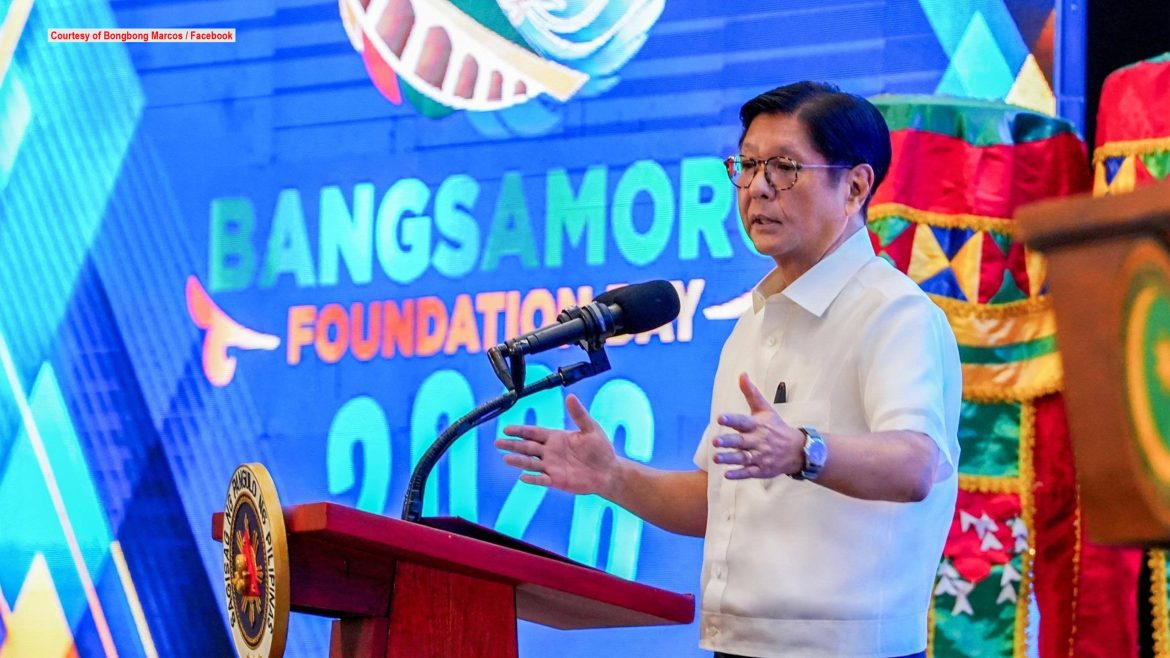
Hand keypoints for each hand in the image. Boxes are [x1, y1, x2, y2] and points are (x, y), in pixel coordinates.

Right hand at [495, 394, 616, 494]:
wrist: (608, 471)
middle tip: (497, 442)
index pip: (534, 433)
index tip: (506, 429)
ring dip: (518, 461)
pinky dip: (533, 479)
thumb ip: (579, 414)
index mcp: (556, 437)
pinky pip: (542, 479)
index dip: (520, 430)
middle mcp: (550, 451)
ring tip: (506, 458)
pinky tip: (523, 477)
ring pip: (531, 463)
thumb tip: (571, 396)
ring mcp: (552, 466)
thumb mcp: (590, 428)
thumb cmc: (600, 448)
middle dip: (512, 444)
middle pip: (527, 447)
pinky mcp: (557, 480)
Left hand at [714, 373, 805, 478]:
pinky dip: (739, 474)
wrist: (798, 450)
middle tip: (715, 441)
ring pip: (743, 458)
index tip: (720, 418)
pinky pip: (749, 473)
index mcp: (758, 425)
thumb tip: (742, 374)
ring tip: (716, 458)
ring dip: (729, 459)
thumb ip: (751, 393)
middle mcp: (758, 441)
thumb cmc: (777, 427)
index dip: (732, 420)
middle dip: (728, 442)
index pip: (743, 422)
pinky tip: (727, 474)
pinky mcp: (762, 469)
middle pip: (741, 442)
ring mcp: (760, 456)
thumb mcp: (765, 409)